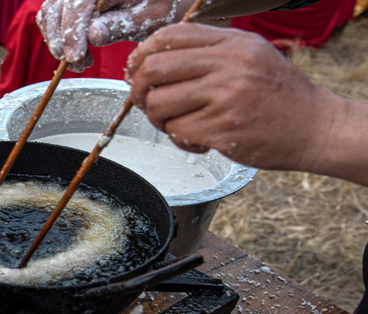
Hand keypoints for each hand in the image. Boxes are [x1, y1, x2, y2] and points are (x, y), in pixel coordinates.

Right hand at [36, 0, 191, 71]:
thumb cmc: (163, 5)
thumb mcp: (149, 17)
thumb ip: (120, 24)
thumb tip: (91, 35)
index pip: (78, 2)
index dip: (72, 30)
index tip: (75, 57)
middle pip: (57, 6)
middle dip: (62, 39)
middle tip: (78, 65)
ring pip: (50, 10)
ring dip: (57, 40)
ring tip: (80, 62)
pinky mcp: (73, 0)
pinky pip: (52, 13)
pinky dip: (57, 34)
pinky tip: (76, 51)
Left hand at [124, 23, 344, 175]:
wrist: (316, 128)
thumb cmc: (278, 95)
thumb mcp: (250, 55)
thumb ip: (209, 52)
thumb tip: (154, 59)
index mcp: (231, 43)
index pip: (168, 36)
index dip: (142, 55)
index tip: (136, 72)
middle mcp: (227, 64)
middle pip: (154, 70)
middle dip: (139, 90)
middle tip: (145, 103)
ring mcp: (225, 96)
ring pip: (159, 104)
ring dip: (158, 119)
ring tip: (176, 124)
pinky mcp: (223, 129)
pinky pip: (177, 132)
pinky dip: (180, 140)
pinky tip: (198, 140)